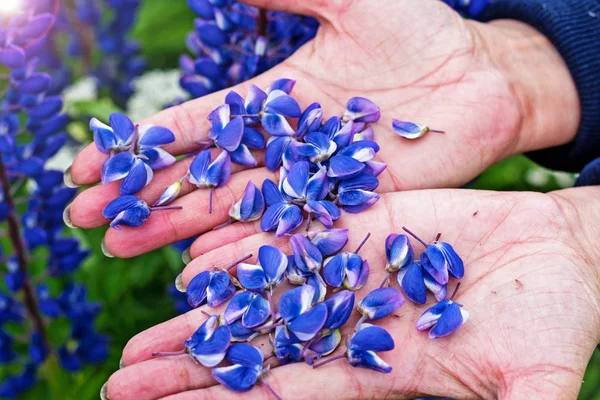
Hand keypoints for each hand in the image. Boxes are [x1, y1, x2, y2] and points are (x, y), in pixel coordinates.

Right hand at [65, 0, 579, 257]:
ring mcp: (314, 183)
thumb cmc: (422, 29)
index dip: (140, 147)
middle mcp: (283, 149)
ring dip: (178, 228)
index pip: (192, 129)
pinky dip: (247, 247)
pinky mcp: (349, 207)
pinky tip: (203, 262)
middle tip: (86, 219)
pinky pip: (290, 230)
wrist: (480, 76)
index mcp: (272, 102)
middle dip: (143, 195)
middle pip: (200, 176)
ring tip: (123, 244)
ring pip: (235, 210)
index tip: (89, 167)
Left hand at [103, 187, 599, 399]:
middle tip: (124, 378)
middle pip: (257, 347)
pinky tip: (196, 261)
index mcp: (381, 368)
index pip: (288, 392)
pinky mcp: (361, 226)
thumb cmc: (554, 322)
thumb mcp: (530, 387)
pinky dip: (246, 248)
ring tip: (145, 330)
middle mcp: (352, 323)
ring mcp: (351, 272)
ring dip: (204, 311)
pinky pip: (292, 237)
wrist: (558, 252)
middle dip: (192, 364)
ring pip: (262, 292)